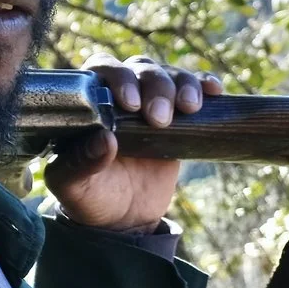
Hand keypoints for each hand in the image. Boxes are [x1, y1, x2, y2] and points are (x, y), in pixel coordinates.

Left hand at [48, 59, 223, 234]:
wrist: (124, 218)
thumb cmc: (91, 196)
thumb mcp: (74, 186)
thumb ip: (81, 164)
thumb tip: (105, 140)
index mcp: (89, 103)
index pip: (102, 70)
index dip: (118, 78)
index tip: (131, 104)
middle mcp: (119, 96)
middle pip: (140, 69)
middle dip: (155, 87)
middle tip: (160, 119)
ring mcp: (150, 103)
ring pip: (168, 75)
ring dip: (182, 84)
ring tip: (190, 109)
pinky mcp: (177, 118)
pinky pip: (193, 90)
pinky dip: (204, 85)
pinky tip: (214, 91)